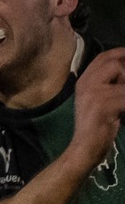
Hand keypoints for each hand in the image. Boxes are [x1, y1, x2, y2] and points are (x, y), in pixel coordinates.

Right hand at [71, 47, 124, 166]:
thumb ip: (109, 84)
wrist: (84, 149)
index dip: (121, 53)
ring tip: (122, 103)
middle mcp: (86, 84)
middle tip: (124, 88)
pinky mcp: (104, 105)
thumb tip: (124, 71)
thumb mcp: (99, 100)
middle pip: (114, 63)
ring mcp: (93, 94)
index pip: (104, 57)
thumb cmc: (97, 126)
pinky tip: (124, 113)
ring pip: (123, 76)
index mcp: (84, 82)